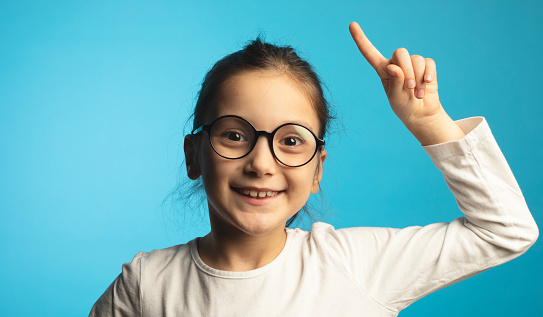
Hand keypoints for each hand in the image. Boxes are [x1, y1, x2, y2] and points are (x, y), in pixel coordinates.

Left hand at [349, 22, 464, 144]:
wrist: (420, 113)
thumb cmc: (403, 105)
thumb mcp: (395, 98)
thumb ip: (394, 83)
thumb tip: (394, 67)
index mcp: (383, 69)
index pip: (370, 52)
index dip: (361, 39)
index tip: (352, 24)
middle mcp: (397, 63)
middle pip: (401, 52)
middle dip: (407, 69)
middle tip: (409, 87)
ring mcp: (412, 64)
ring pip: (416, 59)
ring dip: (418, 77)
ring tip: (417, 94)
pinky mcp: (426, 67)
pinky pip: (429, 62)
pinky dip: (428, 73)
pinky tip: (427, 83)